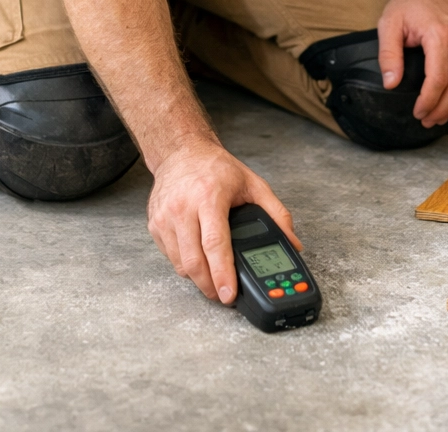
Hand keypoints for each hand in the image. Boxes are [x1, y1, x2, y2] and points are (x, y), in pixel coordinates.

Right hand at [146, 137, 301, 303]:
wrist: (182, 152)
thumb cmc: (217, 168)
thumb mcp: (254, 184)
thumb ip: (277, 213)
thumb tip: (292, 241)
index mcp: (210, 197)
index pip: (215, 243)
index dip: (222, 273)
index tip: (229, 294)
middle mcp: (183, 208)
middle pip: (194, 261)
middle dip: (210, 286)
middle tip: (224, 295)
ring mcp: (165, 217)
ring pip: (180, 264)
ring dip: (198, 278)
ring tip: (214, 279)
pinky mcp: (154, 225)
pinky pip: (170, 257)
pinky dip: (185, 265)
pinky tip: (198, 260)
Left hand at [377, 0, 447, 127]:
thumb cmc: (412, 3)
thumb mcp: (389, 23)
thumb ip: (388, 55)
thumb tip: (391, 84)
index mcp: (440, 35)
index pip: (438, 80)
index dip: (428, 102)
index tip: (417, 113)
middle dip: (442, 110)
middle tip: (427, 121)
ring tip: (441, 116)